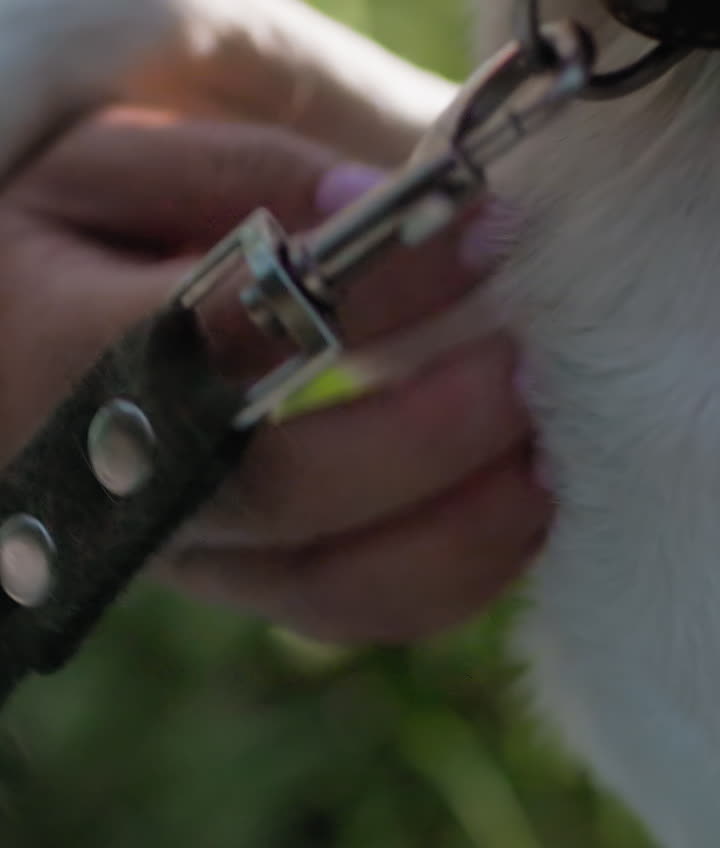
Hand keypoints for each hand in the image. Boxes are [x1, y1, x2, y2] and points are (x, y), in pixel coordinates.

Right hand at [0, 108, 550, 643]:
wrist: (12, 352)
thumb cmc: (60, 247)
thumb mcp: (111, 169)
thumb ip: (236, 178)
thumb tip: (377, 211)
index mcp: (77, 361)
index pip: (238, 338)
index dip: (376, 294)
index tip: (482, 232)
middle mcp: (124, 485)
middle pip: (292, 497)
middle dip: (433, 440)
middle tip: (524, 373)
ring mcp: (185, 554)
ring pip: (334, 591)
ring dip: (462, 536)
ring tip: (543, 459)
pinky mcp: (235, 584)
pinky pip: (352, 612)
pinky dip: (449, 575)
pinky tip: (507, 510)